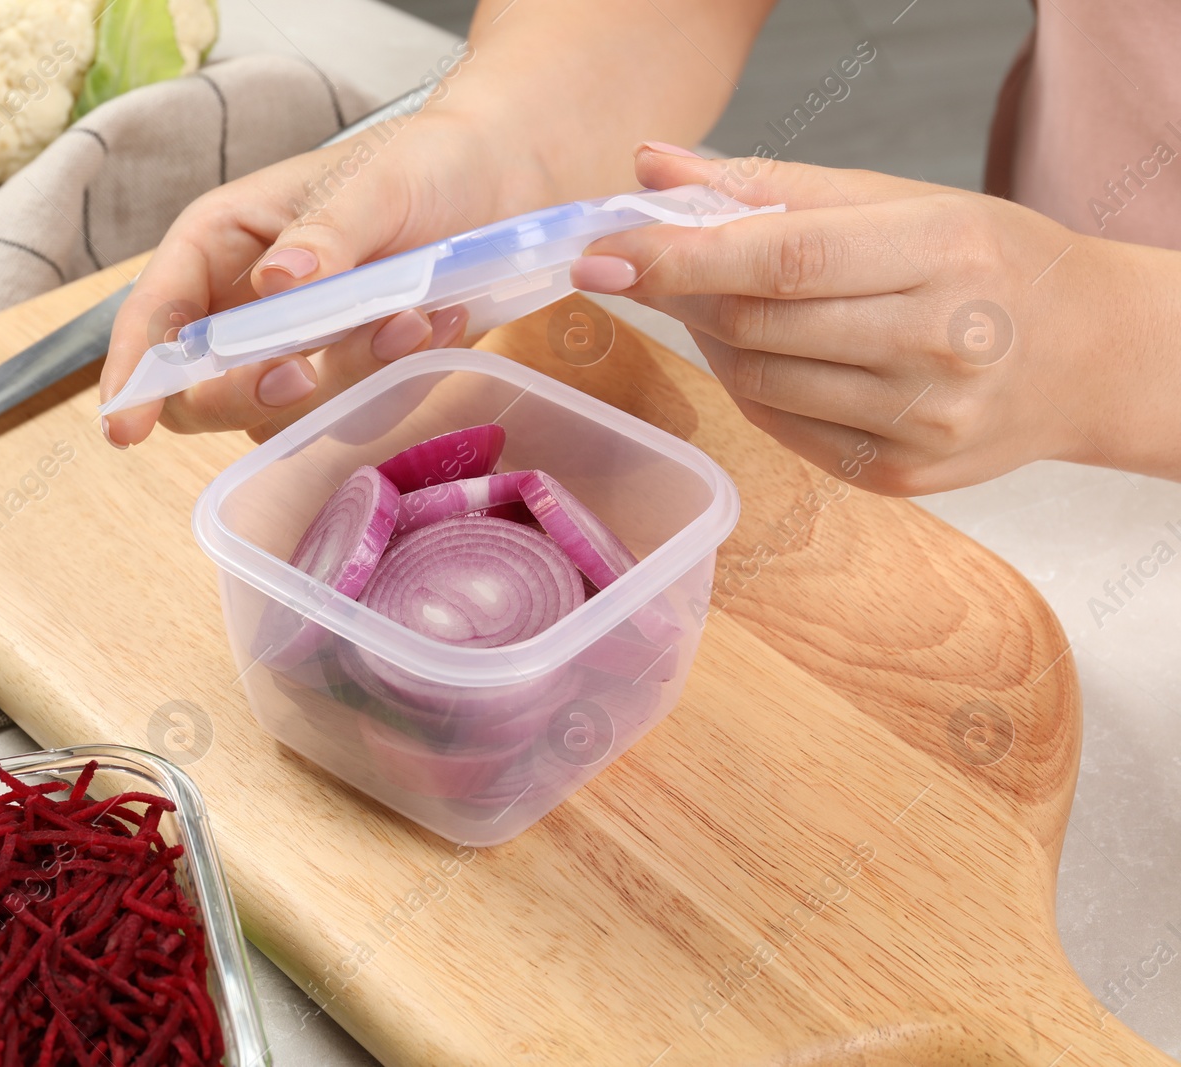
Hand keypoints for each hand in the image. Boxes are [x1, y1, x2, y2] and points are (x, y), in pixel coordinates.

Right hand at [98, 113, 552, 445]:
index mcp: (218, 242)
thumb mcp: (374, 185)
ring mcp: (292, 348)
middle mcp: (242, 304)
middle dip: (244, 391)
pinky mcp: (346, 376)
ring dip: (342, 377)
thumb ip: (326, 235)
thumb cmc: (421, 162)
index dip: (135, 375)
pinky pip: (349, 408)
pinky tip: (436, 322)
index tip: (127, 427)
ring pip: (276, 410)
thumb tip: (275, 284)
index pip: (155, 318)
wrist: (501, 180)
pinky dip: (391, 377)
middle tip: (303, 373)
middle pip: (198, 388)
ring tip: (411, 317)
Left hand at [571, 147, 1180, 492]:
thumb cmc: (984, 262)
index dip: (680, 257)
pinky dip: (753, 385)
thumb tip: (650, 167)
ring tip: (737, 305)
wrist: (1088, 357)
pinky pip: (781, 427)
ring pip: (757, 381)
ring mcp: (921, 423)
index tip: (603, 252)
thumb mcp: (898, 198)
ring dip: (717, 340)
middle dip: (688, 292)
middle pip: (758, 323)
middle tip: (659, 265)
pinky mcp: (900, 477)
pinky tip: (774, 354)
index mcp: (944, 253)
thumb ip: (769, 183)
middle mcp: (941, 346)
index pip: (783, 257)